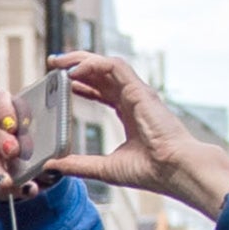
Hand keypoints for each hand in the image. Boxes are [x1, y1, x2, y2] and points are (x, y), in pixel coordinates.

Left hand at [46, 51, 228, 216]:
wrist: (175, 170)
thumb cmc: (151, 171)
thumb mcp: (105, 167)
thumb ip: (79, 164)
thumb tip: (52, 165)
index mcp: (128, 112)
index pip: (101, 89)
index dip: (81, 82)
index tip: (61, 81)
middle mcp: (133, 98)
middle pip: (102, 72)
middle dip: (76, 64)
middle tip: (53, 63)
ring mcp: (137, 92)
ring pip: (106, 64)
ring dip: (81, 59)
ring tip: (58, 61)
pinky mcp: (140, 90)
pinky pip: (114, 67)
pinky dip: (93, 65)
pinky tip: (74, 71)